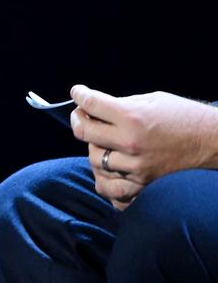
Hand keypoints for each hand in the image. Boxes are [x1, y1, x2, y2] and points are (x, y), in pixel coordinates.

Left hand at [70, 84, 217, 203]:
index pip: (91, 104)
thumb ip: (122, 103)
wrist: (214, 142)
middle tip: (82, 115)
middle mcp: (131, 143)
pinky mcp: (144, 184)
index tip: (78, 93)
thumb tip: (97, 106)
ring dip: (94, 148)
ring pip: (94, 159)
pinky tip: (107, 169)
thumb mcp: (153, 99)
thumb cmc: (185, 117)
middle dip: (79, 119)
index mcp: (133, 117)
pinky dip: (104, 180)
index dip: (80, 95)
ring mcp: (136, 166)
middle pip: (84, 132)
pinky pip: (111, 189)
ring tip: (102, 141)